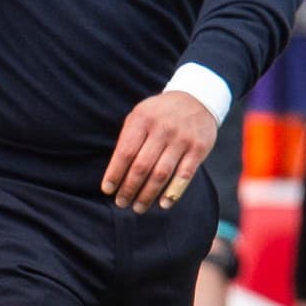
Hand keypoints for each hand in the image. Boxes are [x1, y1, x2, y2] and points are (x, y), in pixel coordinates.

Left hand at [101, 91, 217, 213]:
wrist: (196, 98)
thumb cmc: (160, 113)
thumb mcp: (140, 115)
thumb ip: (129, 139)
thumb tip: (115, 172)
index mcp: (142, 119)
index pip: (125, 152)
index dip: (115, 173)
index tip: (107, 190)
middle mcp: (161, 129)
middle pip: (141, 166)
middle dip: (129, 188)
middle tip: (121, 203)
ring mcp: (181, 139)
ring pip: (161, 173)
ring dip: (147, 194)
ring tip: (138, 207)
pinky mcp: (198, 148)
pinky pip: (184, 175)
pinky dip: (173, 192)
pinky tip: (163, 204)